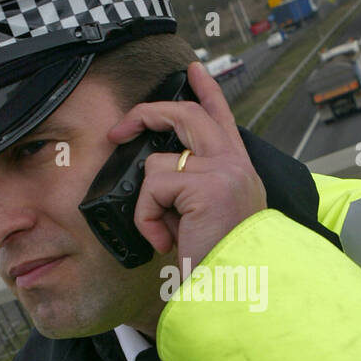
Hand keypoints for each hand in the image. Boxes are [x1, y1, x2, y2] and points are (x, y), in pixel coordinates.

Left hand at [105, 61, 266, 273]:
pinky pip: (153, 187)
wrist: (235, 291)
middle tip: (120, 129)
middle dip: (147, 114)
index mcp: (240, 172)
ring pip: (159, 162)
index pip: (222, 118)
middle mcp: (237, 166)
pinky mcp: (207, 185)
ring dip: (148, 203)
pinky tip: (164, 240)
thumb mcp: (207, 219)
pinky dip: (148, 217)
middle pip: (187, 115)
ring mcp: (224, 172)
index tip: (193, 68)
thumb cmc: (218, 264)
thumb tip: (156, 173)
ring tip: (164, 233)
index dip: (207, 90)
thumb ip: (191, 191)